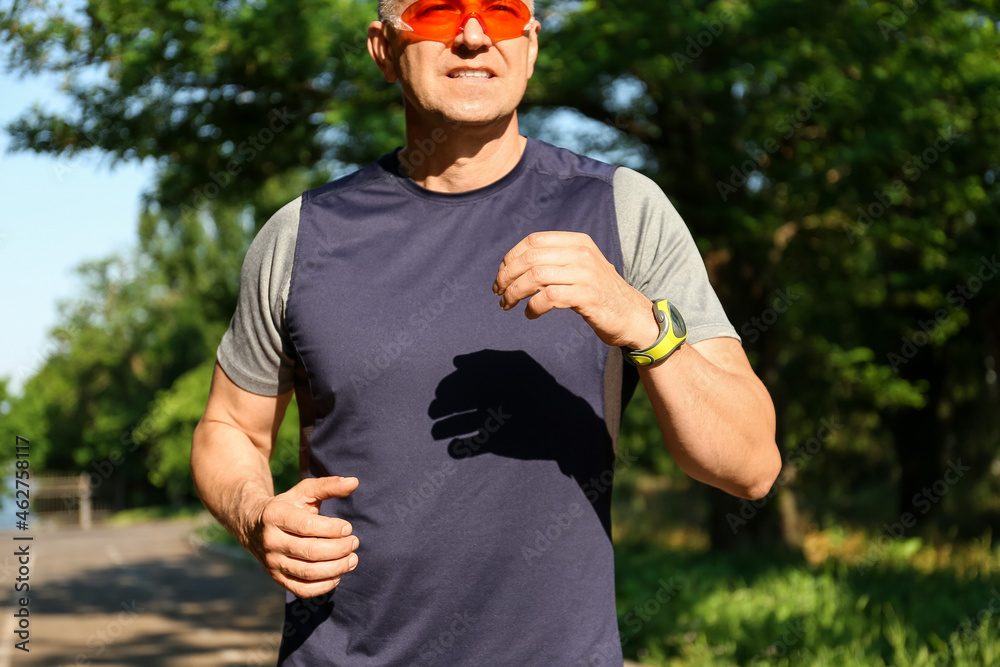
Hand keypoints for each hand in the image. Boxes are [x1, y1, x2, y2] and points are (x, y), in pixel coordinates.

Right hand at [242, 476, 360, 597]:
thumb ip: (328, 486)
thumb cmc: (288, 506)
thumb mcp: (303, 491)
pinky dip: (324, 586)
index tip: (348, 528)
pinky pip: (302, 589)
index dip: (332, 529)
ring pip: (308, 572)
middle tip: (354, 542)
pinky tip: (338, 575)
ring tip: (353, 559)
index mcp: (275, 516)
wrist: (254, 526)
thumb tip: (355, 482)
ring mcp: (272, 562)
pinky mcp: (277, 578)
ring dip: (336, 568)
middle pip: (311, 552)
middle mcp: (271, 541)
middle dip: (339, 549)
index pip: (307, 526)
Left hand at [491, 231, 659, 349]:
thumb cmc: (597, 293)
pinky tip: (530, 314)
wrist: (631, 315)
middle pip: (530, 258)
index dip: (511, 257)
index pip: (533, 241)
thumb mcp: (579, 267)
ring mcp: (586, 274)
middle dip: (507, 276)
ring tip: (507, 305)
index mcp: (577, 241)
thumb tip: (511, 266)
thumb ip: (553, 261)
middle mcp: (582, 253)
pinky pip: (548, 297)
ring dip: (514, 293)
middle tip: (498, 293)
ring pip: (535, 277)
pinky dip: (533, 307)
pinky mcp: (588, 296)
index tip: (501, 275)